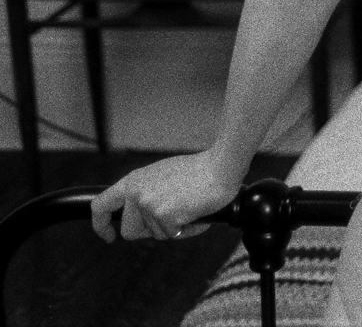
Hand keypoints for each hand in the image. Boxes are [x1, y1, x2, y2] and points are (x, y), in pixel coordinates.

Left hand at [90, 151, 239, 242]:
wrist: (221, 166)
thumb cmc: (199, 170)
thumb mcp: (162, 175)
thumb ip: (146, 192)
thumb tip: (143, 217)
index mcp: (133, 181)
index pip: (101, 205)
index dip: (100, 225)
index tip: (108, 235)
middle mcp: (136, 193)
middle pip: (130, 231)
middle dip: (150, 231)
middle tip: (172, 218)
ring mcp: (149, 205)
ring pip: (156, 234)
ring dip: (174, 227)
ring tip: (191, 207)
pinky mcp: (165, 216)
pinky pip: (174, 235)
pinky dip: (188, 229)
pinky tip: (198, 212)